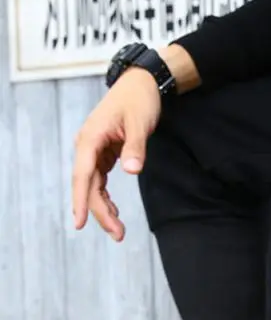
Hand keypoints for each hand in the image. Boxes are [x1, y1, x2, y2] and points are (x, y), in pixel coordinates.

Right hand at [72, 68, 161, 241]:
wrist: (140, 84)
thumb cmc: (139, 100)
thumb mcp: (140, 123)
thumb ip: (135, 147)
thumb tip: (131, 170)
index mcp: (90, 138)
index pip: (82, 175)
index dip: (81, 200)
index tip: (80, 222)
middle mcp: (87, 146)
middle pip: (87, 186)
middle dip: (100, 212)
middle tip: (118, 235)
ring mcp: (93, 150)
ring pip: (93, 186)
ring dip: (104, 209)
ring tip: (119, 232)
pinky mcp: (103, 154)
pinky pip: (99, 181)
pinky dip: (106, 198)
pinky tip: (115, 214)